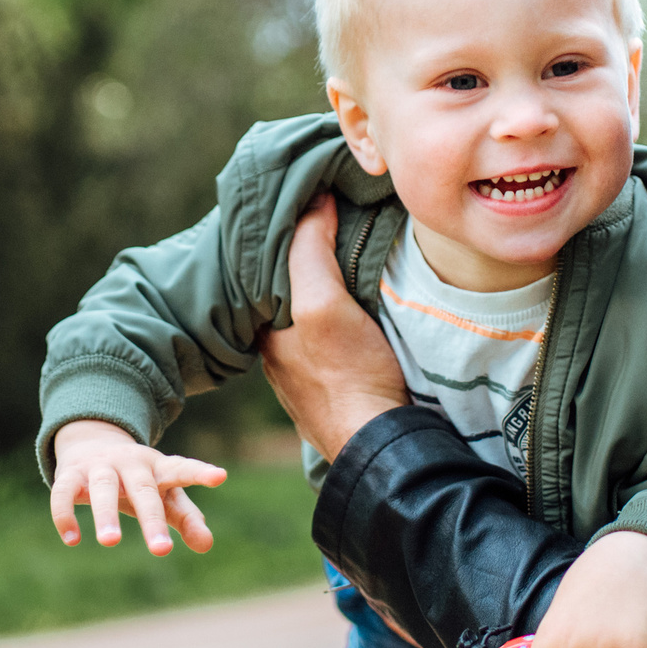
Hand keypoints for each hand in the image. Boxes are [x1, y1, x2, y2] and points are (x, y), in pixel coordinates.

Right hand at [49, 419, 228, 555]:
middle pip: (144, 490)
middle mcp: (131, 463)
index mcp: (159, 468)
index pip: (182, 470)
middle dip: (152, 519)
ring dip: (106, 513)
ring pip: (103, 487)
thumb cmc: (139, 481)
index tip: (220, 477)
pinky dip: (65, 514)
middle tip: (162, 550)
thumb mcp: (165, 497)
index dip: (200, 473)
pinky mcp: (71, 474)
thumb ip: (187, 519)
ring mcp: (100, 466)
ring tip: (110, 543)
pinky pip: (64, 492)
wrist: (92, 445)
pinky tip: (72, 539)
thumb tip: (206, 545)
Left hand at [257, 195, 408, 460]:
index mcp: (264, 333)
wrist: (381, 446)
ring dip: (331, 293)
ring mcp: (309, 378)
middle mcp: (279, 356)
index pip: (267, 271)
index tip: (307, 207)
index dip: (285, 238)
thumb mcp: (322, 304)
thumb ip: (310, 251)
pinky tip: (367, 312)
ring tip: (357, 260)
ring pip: (314, 320)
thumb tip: (314, 201)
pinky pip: (338, 342)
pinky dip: (347, 321)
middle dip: (308, 264)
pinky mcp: (341, 391)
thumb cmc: (347, 376)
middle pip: (291, 294)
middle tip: (337, 227)